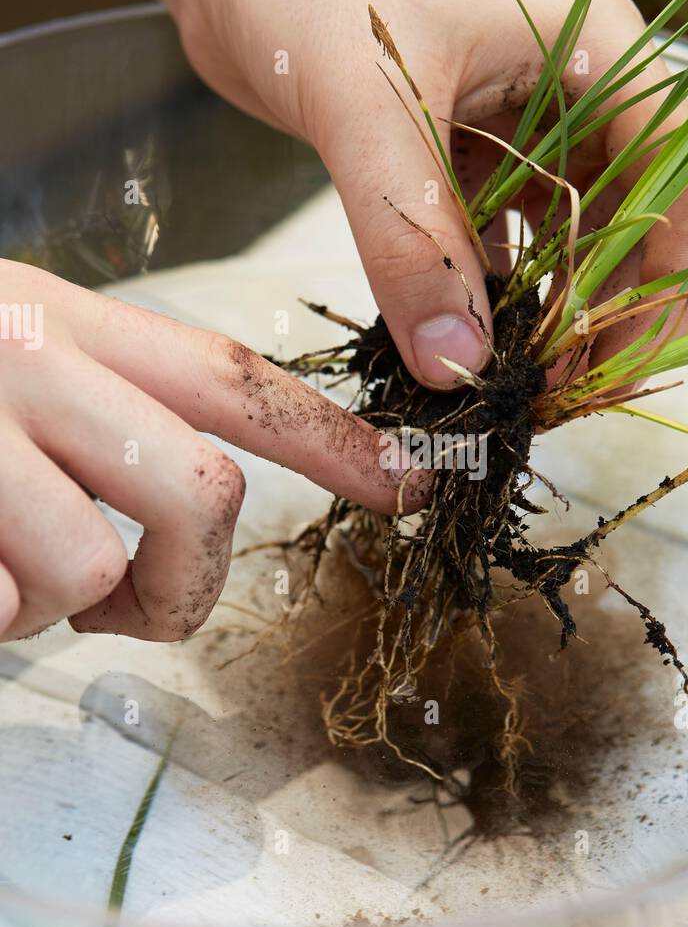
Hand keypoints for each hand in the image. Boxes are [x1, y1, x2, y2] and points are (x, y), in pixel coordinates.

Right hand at [0, 260, 418, 640]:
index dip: (330, 438)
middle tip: (125, 611)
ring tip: (2, 573)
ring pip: (97, 568)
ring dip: (55, 606)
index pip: (228, 375)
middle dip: (181, 582)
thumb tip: (186, 498)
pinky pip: (4, 608)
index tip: (408, 480)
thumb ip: (92, 405)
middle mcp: (29, 355)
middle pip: (202, 488)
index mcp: (58, 316)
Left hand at [143, 0, 687, 380]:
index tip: (613, 356)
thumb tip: (458, 366)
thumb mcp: (369, 106)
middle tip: (559, 393)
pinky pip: (496, 237)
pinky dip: (485, 291)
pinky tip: (462, 335)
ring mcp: (517, 122)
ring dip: (546, 311)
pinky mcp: (458, 150)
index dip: (670, 276)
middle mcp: (574, 89)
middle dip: (607, 312)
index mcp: (595, 50)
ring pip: (564, 238)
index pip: (687, 176)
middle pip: (636, 221)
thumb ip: (414, 240)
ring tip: (511, 380)